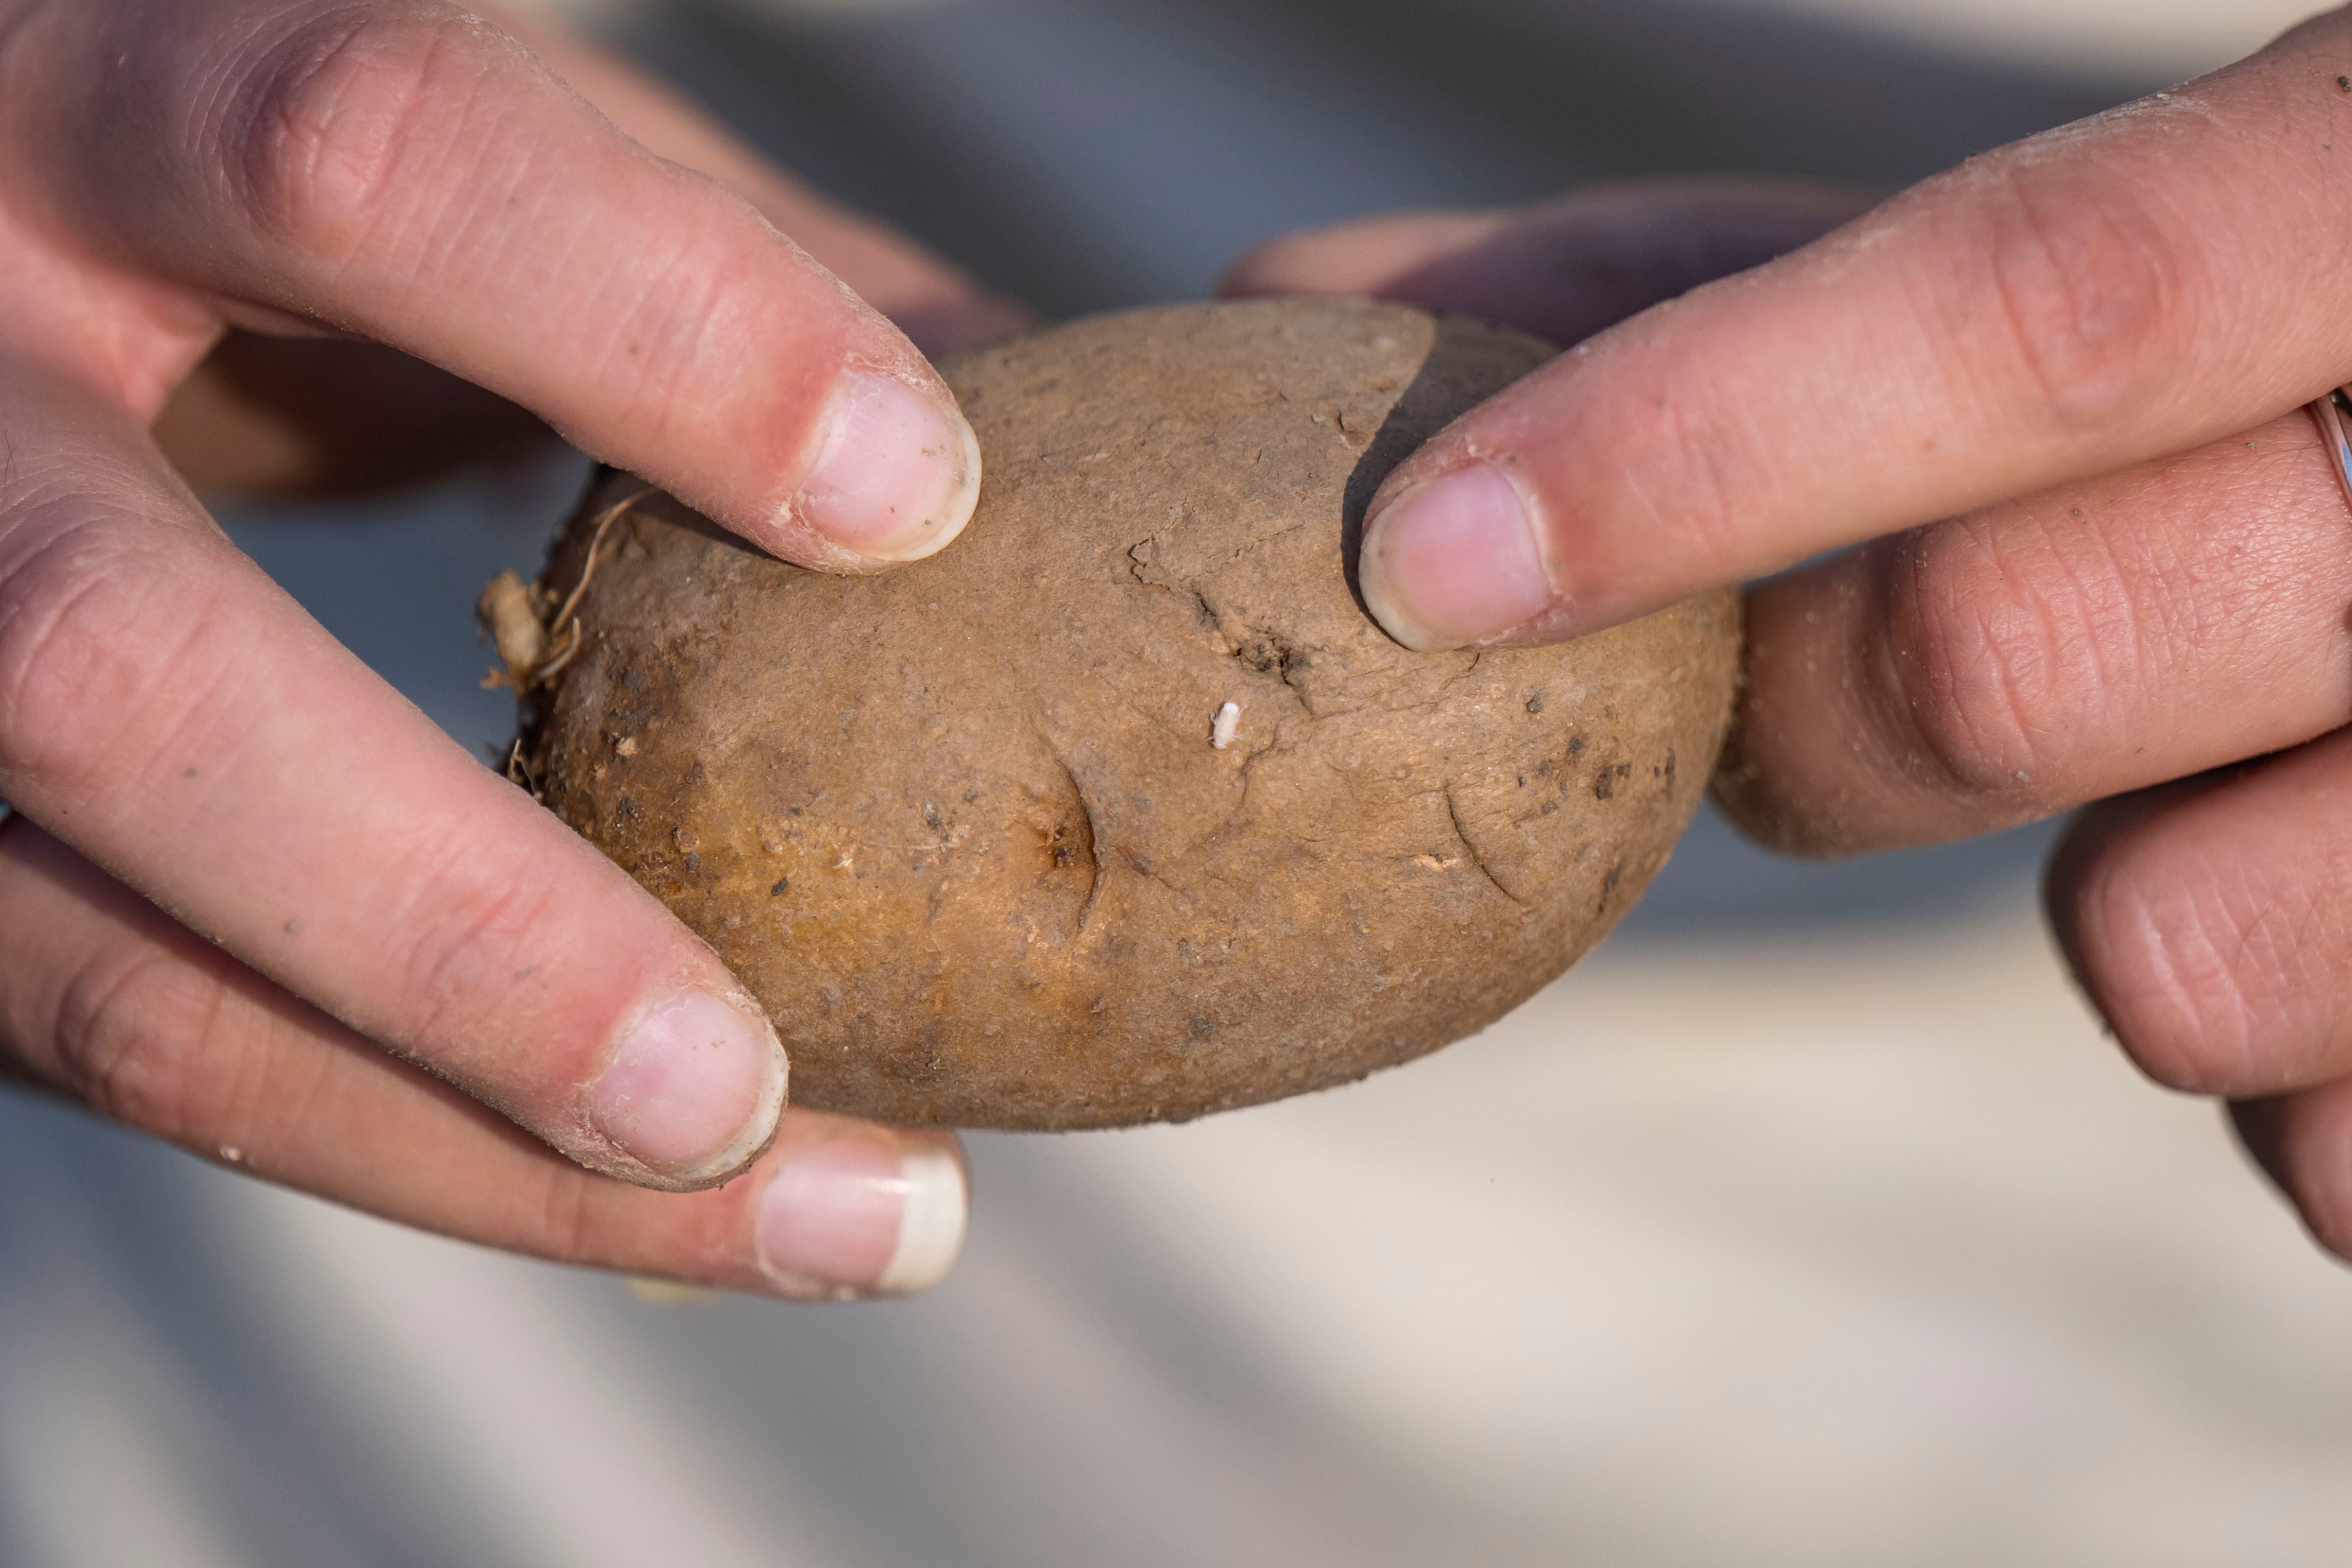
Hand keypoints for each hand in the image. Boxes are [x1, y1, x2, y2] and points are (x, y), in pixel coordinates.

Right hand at [0, 0, 1014, 1298]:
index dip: (661, 329)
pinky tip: (658, 1205)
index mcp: (114, 90)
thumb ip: (701, 248)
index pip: (363, 161)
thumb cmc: (252, 187)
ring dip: (471, 1151)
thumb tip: (1019, 389)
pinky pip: (130, 1045)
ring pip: (100, 973)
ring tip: (841, 1221)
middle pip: (118, 666)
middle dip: (470, 921)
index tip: (926, 499)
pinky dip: (413, 1146)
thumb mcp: (458, 155)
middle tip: (755, 1088)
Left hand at [1226, 9, 2351, 1261]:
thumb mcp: (2041, 272)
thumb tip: (1293, 296)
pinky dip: (2279, 1064)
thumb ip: (1695, 284)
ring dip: (2087, 903)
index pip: (2040, 312)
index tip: (1424, 555)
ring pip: (2163, 951)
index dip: (1695, 445)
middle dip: (1808, 717)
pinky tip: (2310, 904)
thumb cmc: (2265, 357)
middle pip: (2000, 664)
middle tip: (1800, 690)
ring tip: (2168, 793)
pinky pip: (2331, 1152)